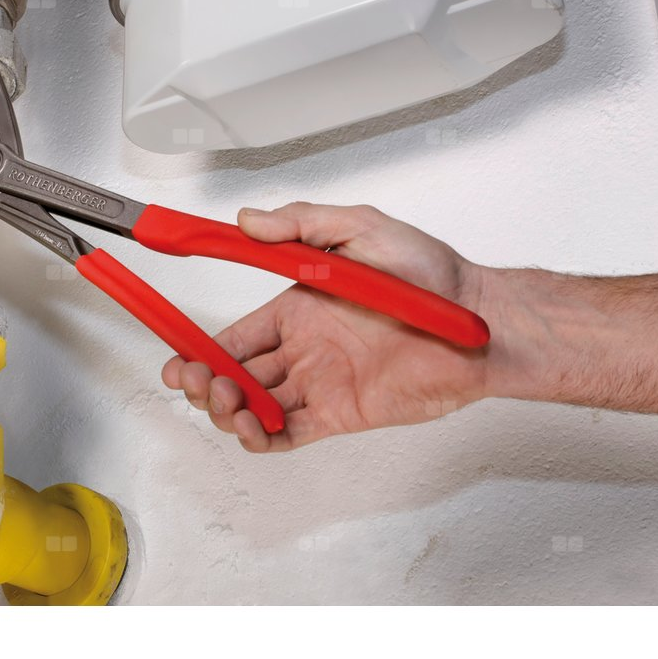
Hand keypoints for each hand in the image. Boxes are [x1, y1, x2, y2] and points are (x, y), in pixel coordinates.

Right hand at [162, 203, 489, 452]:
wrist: (480, 320)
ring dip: (227, 411)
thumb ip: (300, 223)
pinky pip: (291, 434)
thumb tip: (246, 220)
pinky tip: (252, 427)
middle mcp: (304, 349)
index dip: (202, 349)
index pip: (236, 336)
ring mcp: (321, 384)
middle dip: (204, 383)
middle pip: (236, 375)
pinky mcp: (342, 414)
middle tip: (194, 380)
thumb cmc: (430, 272)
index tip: (177, 354)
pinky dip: (263, 438)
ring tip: (225, 400)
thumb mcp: (360, 228)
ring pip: (256, 408)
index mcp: (298, 309)